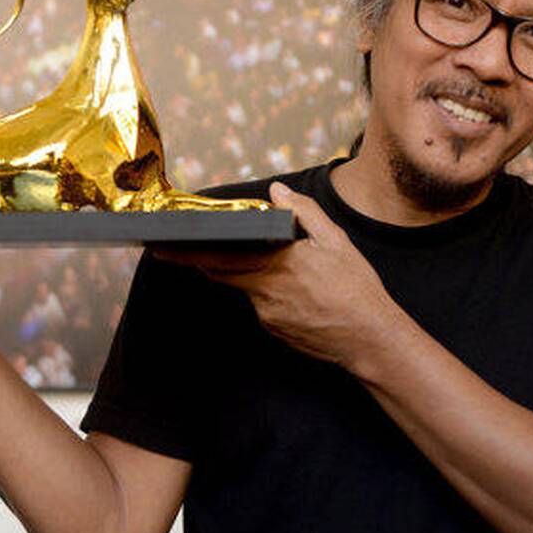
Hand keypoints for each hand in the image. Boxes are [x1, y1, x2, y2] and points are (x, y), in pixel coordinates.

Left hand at [153, 183, 399, 370]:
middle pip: (222, 272)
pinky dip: (268, 294)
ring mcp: (266, 314)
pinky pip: (261, 306)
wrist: (370, 339)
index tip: (163, 247)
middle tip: (185, 250)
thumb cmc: (357, 289)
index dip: (188, 252)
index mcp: (277, 263)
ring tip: (285, 272)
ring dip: (249, 275)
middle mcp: (264, 290)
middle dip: (202, 261)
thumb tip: (277, 193)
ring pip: (245, 288)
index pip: (219, 256)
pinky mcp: (273, 330)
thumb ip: (303, 214)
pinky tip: (297, 294)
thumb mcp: (336, 242)